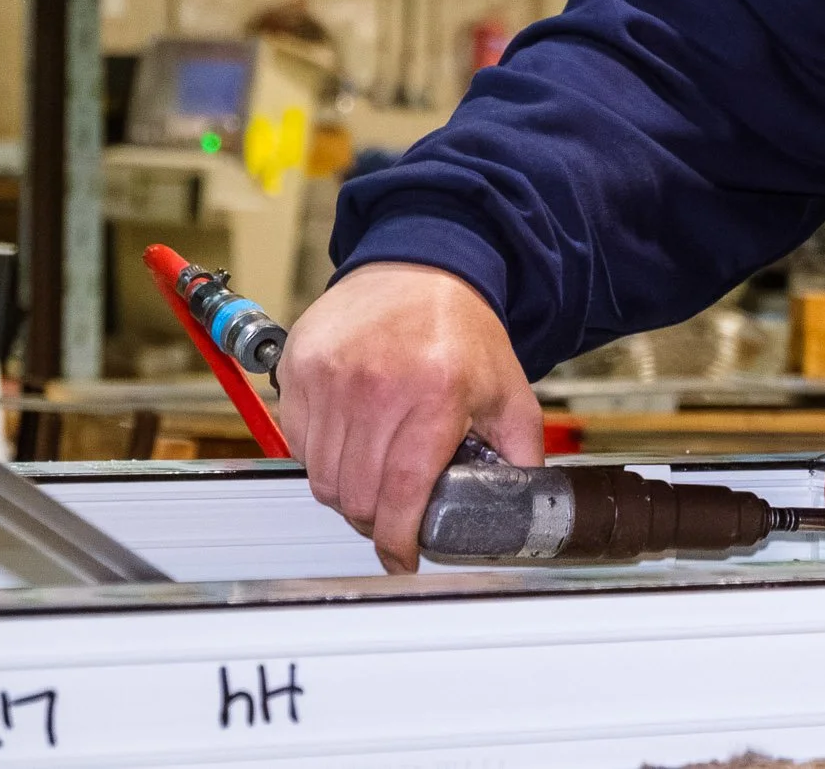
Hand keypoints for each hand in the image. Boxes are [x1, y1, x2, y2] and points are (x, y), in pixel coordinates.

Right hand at [278, 262, 541, 574]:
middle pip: (357, 496)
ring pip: (323, 477)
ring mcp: (330, 378)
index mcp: (433, 395)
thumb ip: (520, 452)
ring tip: (375, 474)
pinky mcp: (300, 370)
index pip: (402, 493)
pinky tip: (351, 439)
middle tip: (394, 514)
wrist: (422, 266)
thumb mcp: (508, 390)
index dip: (398, 540)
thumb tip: (526, 506)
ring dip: (347, 491)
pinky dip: (320, 456)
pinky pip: (298, 444)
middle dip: (376, 519)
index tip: (401, 558)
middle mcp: (376, 387)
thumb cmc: (462, 329)